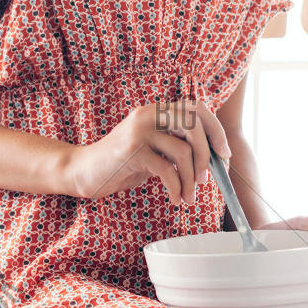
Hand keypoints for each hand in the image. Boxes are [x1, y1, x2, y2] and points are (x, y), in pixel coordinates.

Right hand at [64, 100, 229, 205]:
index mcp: (157, 111)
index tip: (224, 154)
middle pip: (194, 125)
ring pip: (183, 151)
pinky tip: (175, 199)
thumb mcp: (153, 150)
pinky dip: (176, 188)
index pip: (197, 108)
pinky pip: (167, 170)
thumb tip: (213, 159)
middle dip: (206, 155)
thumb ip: (176, 146)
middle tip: (205, 180)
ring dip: (190, 180)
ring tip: (188, 197)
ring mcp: (140, 131)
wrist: (83, 171)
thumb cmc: (122, 163)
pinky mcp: (132, 150)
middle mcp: (149, 114)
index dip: (216, 130)